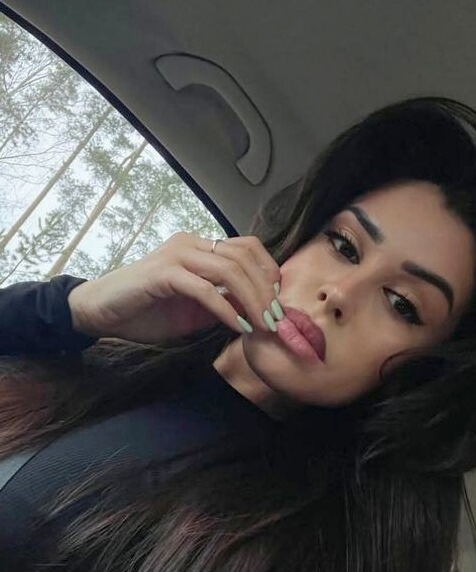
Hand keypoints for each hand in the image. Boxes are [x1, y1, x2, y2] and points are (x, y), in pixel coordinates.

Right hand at [67, 232, 282, 343]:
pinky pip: (205, 289)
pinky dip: (226, 310)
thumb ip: (224, 303)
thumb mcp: (196, 309)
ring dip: (252, 300)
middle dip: (265, 290)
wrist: (101, 312)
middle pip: (243, 258)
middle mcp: (190, 244)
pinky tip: (238, 327)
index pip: (247, 248)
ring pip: (229, 270)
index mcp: (199, 247)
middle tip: (277, 319)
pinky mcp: (163, 273)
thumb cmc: (146, 311)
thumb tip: (258, 310)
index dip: (268, 272)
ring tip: (263, 325)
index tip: (277, 302)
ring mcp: (176, 255)